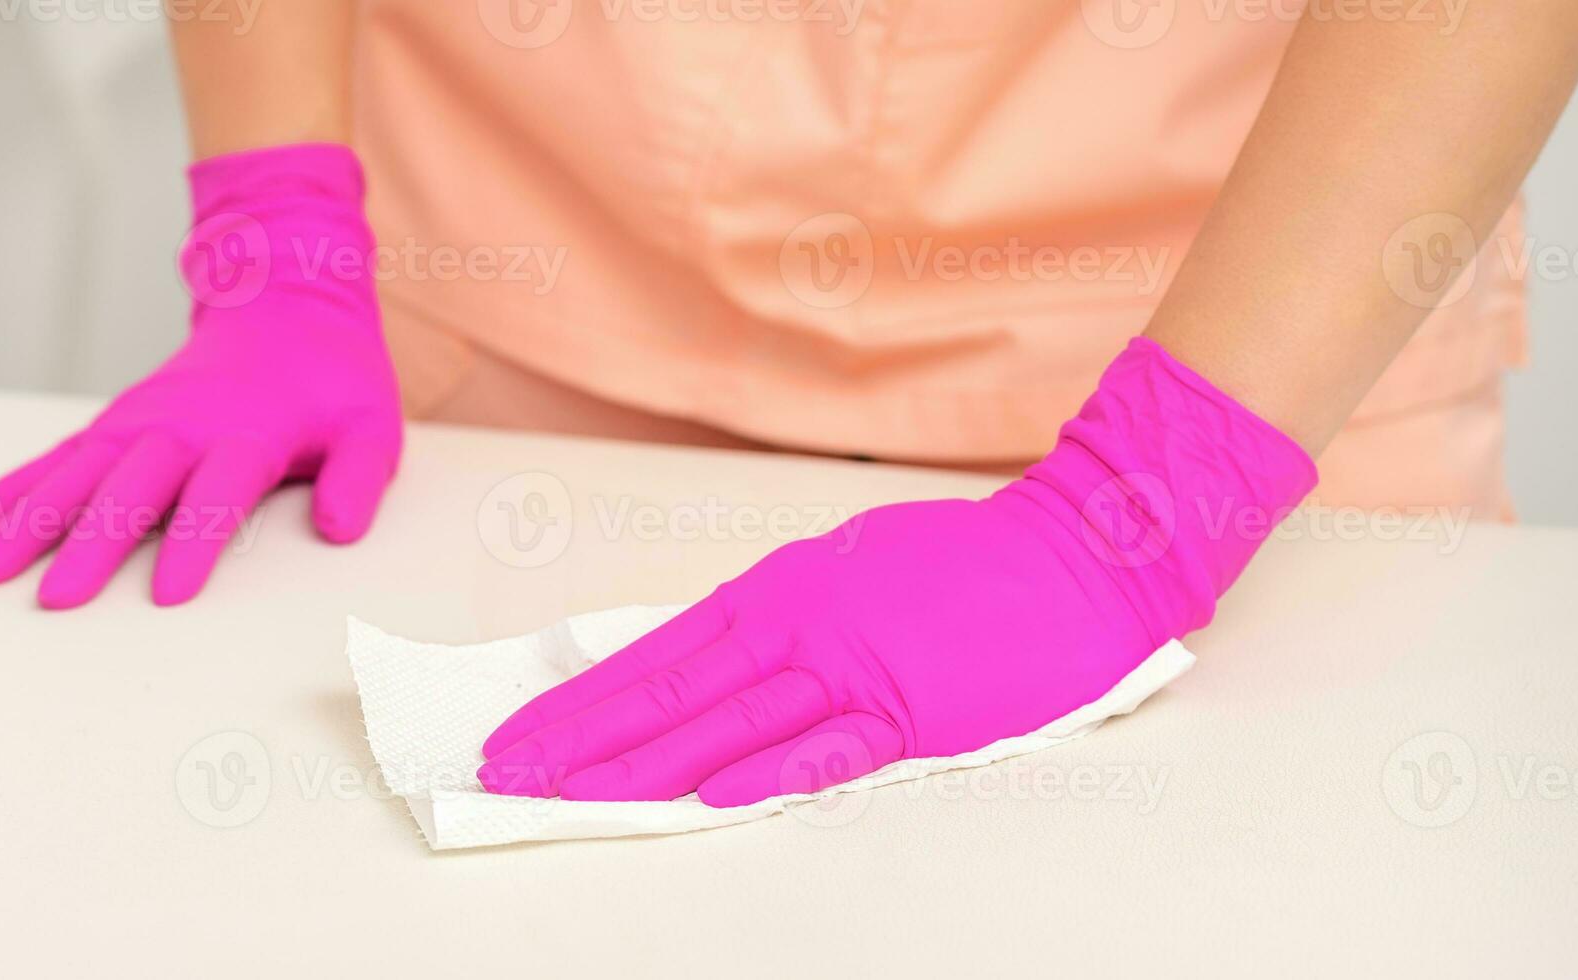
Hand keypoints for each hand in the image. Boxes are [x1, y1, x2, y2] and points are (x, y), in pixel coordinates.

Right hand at [0, 143, 400, 608]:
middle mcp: (180, 427)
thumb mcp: (371, 425)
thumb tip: (339, 529)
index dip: (195, 543)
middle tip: (55, 600)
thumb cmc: (334, 380)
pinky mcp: (111, 425)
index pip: (217, 494)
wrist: (286, 302)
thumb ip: (358, 478)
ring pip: (73, 476)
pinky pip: (51, 461)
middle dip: (91, 545)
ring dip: (27, 522)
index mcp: (247, 433)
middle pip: (129, 490)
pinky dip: (6, 492)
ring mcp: (136, 423)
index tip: (169, 596)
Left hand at [477, 338, 1316, 805]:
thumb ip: (772, 621)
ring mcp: (852, 666)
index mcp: (776, 593)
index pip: (655, 658)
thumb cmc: (957, 569)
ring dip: (641, 766)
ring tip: (571, 797)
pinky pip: (829, 748)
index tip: (521, 734)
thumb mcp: (842, 572)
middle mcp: (796, 624)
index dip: (581, 701)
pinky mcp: (912, 708)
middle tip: (507, 772)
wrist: (1071, 554)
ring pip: (725, 725)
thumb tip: (698, 667)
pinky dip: (768, 773)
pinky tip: (709, 800)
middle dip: (580, 738)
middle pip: (668, 693)